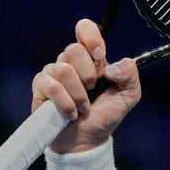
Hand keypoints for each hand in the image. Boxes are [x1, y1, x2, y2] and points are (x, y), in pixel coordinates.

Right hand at [32, 19, 141, 153]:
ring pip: (63, 70)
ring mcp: (53, 73)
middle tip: (92, 90)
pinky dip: (65, 103)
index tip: (100, 56)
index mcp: (92, 59)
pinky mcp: (40, 87)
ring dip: (78, 94)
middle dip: (88, 75)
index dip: (90, 37)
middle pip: (73, 50)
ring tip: (83, 108)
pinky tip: (71, 113)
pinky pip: (51, 86)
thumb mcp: (129, 96)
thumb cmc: (105, 116)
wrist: (87, 141)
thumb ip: (130, 75)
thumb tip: (111, 67)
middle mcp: (71, 62)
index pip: (85, 29)